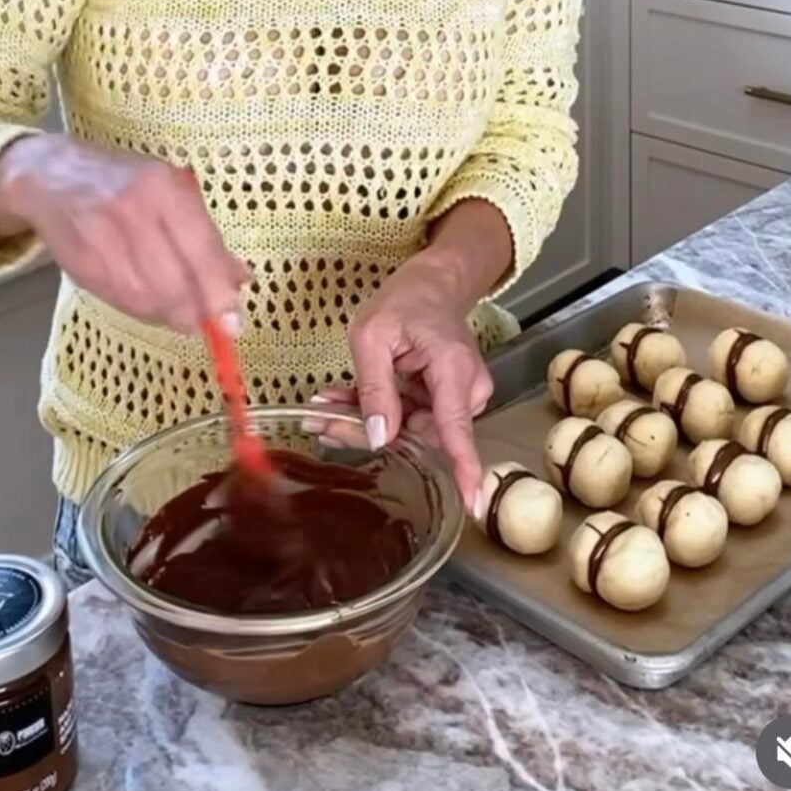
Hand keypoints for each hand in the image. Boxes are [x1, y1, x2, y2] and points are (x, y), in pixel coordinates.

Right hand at [0, 134, 251, 334]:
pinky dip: (144, 310)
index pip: (200, 249)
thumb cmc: (123, 183)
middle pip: (174, 281)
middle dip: (196, 311)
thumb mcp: (170, 192)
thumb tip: (240, 280)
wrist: (51, 176)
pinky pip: (121, 300)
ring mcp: (103, 238)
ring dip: (170, 314)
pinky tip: (152, 303)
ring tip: (180, 311)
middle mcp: (133, 211)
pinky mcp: (82, 263)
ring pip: (147, 298)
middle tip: (211, 323)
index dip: (217, 290)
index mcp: (163, 187)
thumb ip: (205, 236)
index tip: (234, 319)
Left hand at [304, 251, 494, 519]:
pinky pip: (410, 417)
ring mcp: (459, 396)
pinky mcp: (447, 400)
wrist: (432, 284)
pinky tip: (343, 402)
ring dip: (367, 420)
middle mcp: (465, 389)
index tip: (471, 505)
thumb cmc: (405, 300)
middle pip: (418, 433)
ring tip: (324, 406)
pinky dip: (379, 410)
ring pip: (410, 428)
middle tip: (319, 420)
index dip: (464, 470)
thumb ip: (375, 388)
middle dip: (368, 431)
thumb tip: (378, 438)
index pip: (458, 429)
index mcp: (452, 370)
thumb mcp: (373, 335)